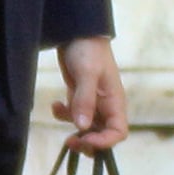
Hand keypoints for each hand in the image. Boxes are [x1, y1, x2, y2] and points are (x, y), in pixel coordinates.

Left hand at [56, 37, 127, 153]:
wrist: (77, 32)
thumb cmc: (87, 50)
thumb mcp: (87, 73)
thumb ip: (85, 99)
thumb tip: (82, 127)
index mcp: (115, 102)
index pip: (118, 132)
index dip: (103, 142)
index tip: (83, 140)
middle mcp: (106, 106)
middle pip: (102, 135)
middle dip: (87, 142)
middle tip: (68, 141)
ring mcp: (93, 103)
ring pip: (87, 128)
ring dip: (74, 129)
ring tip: (59, 113)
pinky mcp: (80, 97)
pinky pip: (74, 115)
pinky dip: (63, 115)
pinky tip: (55, 104)